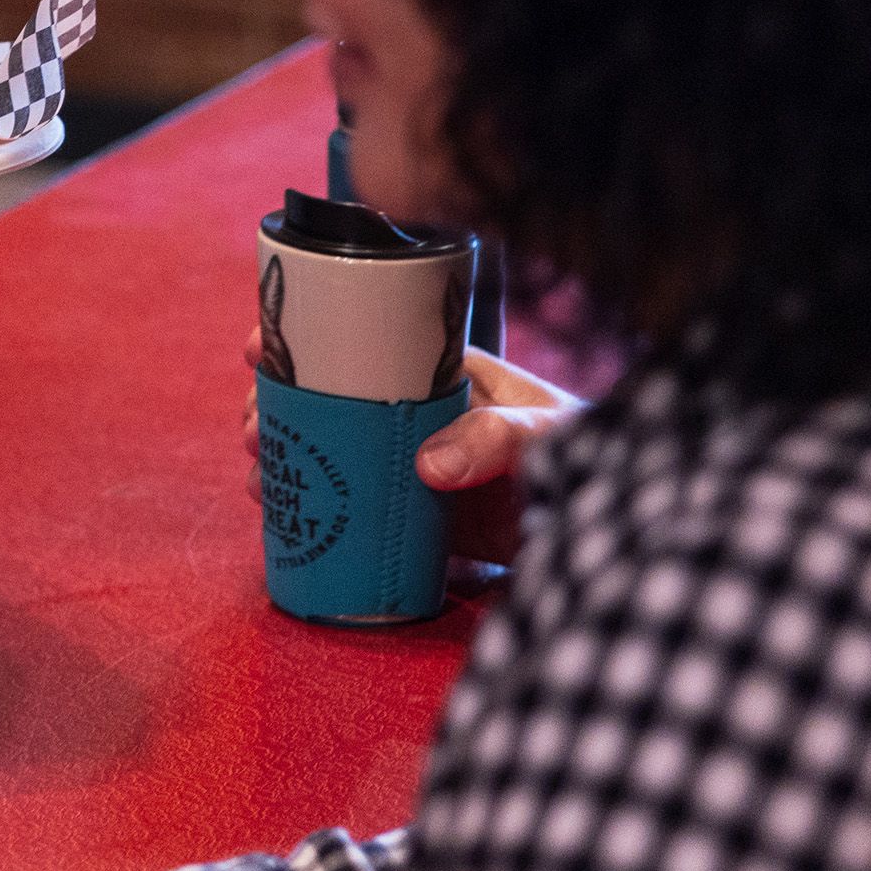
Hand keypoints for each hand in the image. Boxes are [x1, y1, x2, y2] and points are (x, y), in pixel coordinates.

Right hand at [237, 336, 581, 501]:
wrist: (618, 532)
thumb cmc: (594, 457)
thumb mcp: (549, 433)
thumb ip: (497, 438)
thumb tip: (426, 466)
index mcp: (445, 374)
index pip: (363, 343)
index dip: (304, 339)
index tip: (259, 344)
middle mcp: (418, 415)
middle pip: (329, 398)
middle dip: (278, 404)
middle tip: (251, 424)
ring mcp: (412, 465)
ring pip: (330, 449)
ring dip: (283, 453)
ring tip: (257, 468)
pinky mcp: (416, 518)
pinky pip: (350, 506)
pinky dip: (308, 503)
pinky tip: (276, 507)